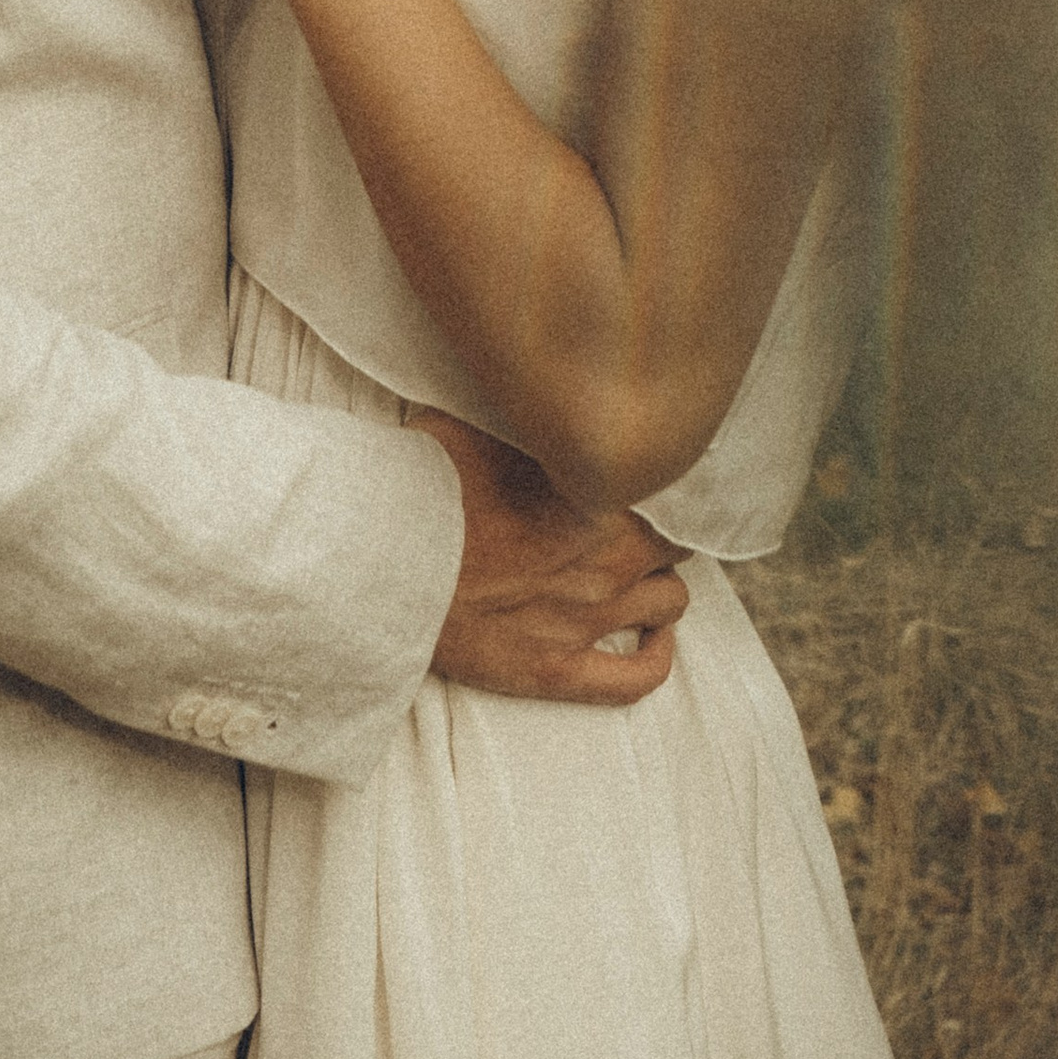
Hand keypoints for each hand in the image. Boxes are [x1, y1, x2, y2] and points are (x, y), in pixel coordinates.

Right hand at [413, 408, 688, 708]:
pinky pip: (638, 678)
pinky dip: (658, 655)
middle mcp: (607, 557)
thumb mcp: (476, 421)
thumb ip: (524, 412)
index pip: (666, 480)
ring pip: (671, 600)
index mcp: (595, 491)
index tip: (637, 472)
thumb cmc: (423, 486)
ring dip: (660, 583)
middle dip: (662, 530)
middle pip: (674, 540)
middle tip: (636, 522)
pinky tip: (654, 636)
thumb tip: (535, 380)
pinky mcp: (557, 670)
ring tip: (640, 573)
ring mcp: (587, 618)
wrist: (383, 566)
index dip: (656, 476)